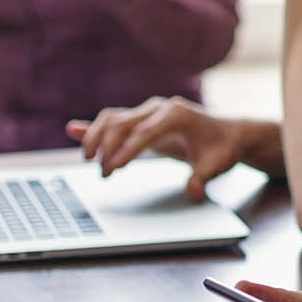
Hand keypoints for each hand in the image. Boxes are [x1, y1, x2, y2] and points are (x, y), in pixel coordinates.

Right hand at [68, 97, 245, 198]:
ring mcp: (148, 111)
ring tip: (88, 161)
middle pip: (123, 122)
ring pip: (113, 118)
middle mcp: (159, 108)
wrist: (227, 133)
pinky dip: (94, 126)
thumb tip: (193, 193)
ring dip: (96, 137)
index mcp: (177, 115)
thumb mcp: (216, 165)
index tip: (112, 169)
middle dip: (107, 147)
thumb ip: (202, 178)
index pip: (144, 133)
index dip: (126, 151)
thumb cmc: (221, 148)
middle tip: (103, 174)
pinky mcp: (141, 119)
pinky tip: (73, 130)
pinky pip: (114, 120)